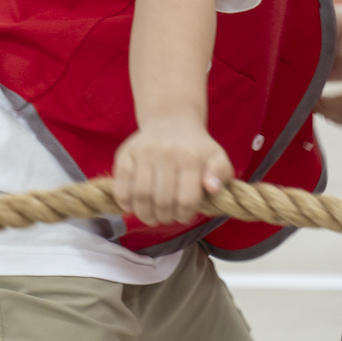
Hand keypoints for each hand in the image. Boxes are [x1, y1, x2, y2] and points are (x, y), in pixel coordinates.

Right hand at [113, 117, 233, 223]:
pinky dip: (124, 201)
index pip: (186, 199)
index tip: (184, 216)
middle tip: (166, 219)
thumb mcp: (217, 156)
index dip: (184, 215)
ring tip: (151, 217)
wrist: (171, 121)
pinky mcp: (125, 153)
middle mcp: (166, 154)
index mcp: (191, 158)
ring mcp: (143, 153)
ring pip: (140, 194)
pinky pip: (120, 184)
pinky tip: (132, 207)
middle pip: (162, 200)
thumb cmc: (196, 147)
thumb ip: (221, 173)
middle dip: (165, 217)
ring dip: (144, 214)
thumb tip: (212, 189)